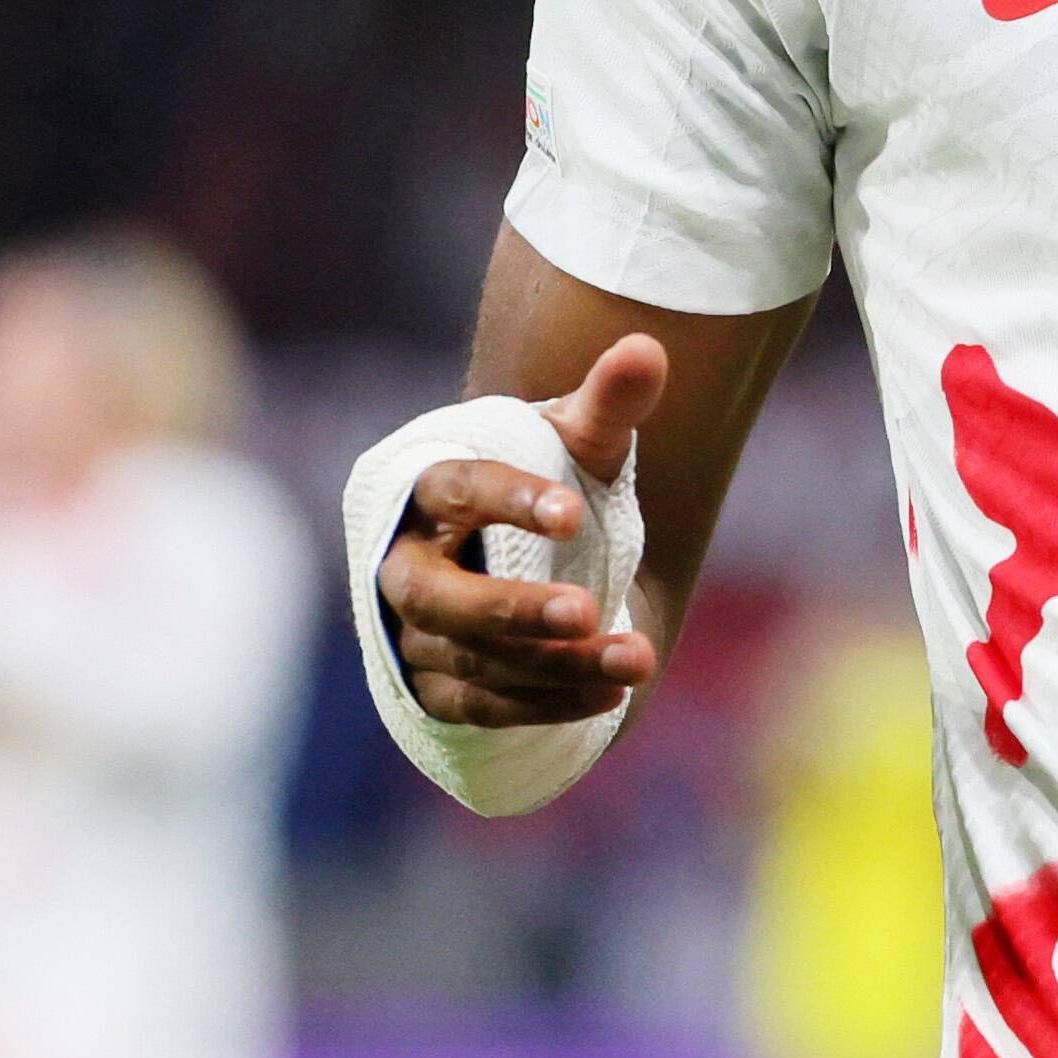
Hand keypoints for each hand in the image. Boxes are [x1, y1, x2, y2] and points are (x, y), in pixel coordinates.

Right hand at [377, 335, 665, 728]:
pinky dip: (549, 702)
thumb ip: (608, 403)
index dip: (508, 501)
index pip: (456, 490)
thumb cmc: (544, 487)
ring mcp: (417, 636)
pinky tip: (613, 693)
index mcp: (430, 491)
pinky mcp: (438, 690)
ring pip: (474, 660)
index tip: (575, 513)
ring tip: (638, 657)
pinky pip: (486, 707)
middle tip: (587, 611)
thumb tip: (649, 350)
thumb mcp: (576, 445)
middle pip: (439, 597)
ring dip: (557, 663)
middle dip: (512, 609)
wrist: (520, 557)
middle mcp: (408, 568)